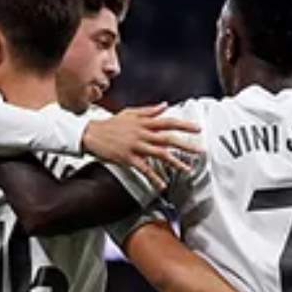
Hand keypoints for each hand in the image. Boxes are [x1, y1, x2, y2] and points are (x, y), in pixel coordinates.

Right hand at [80, 104, 200, 188]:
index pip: (168, 122)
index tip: (198, 129)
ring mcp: (135, 146)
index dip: (184, 125)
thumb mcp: (131, 113)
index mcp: (144, 122)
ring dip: (175, 162)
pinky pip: (144, 169)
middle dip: (186, 144)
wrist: (91, 133)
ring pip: (159, 154)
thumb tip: (165, 106)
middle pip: (168, 138)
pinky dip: (154, 177)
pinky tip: (162, 185)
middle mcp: (142, 133)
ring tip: (187, 169)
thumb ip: (149, 110)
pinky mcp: (128, 158)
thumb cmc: (111, 124)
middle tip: (200, 150)